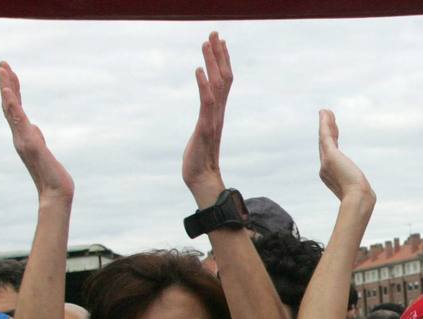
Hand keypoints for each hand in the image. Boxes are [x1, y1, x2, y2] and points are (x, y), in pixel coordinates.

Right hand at [0, 62, 73, 201]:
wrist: (56, 192)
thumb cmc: (51, 175)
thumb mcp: (43, 150)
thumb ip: (36, 137)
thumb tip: (35, 127)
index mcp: (23, 136)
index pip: (15, 109)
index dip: (12, 91)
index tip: (9, 73)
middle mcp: (19, 136)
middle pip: (9, 105)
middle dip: (7, 84)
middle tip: (2, 64)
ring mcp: (23, 140)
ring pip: (11, 110)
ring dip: (7, 89)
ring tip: (3, 71)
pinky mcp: (30, 144)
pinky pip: (18, 121)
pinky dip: (12, 105)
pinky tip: (9, 91)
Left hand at [182, 31, 231, 203]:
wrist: (201, 181)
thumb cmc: (199, 161)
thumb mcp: (201, 134)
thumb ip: (205, 122)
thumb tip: (204, 117)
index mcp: (217, 113)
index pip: (224, 82)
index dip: (223, 61)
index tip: (219, 42)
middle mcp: (218, 114)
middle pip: (223, 79)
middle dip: (218, 55)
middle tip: (214, 33)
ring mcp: (213, 120)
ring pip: (217, 86)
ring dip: (212, 64)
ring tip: (207, 43)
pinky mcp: (205, 129)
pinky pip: (207, 104)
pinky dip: (204, 86)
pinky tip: (199, 70)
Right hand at [318, 110, 372, 202]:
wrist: (358, 199)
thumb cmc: (361, 198)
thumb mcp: (359, 192)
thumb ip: (359, 189)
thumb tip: (368, 197)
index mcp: (330, 176)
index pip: (330, 154)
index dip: (331, 141)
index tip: (334, 132)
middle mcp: (324, 169)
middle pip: (325, 144)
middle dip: (327, 130)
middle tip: (327, 118)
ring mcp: (326, 162)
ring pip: (324, 138)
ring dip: (325, 124)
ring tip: (325, 112)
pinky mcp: (330, 155)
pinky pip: (326, 135)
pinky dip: (325, 123)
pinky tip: (325, 113)